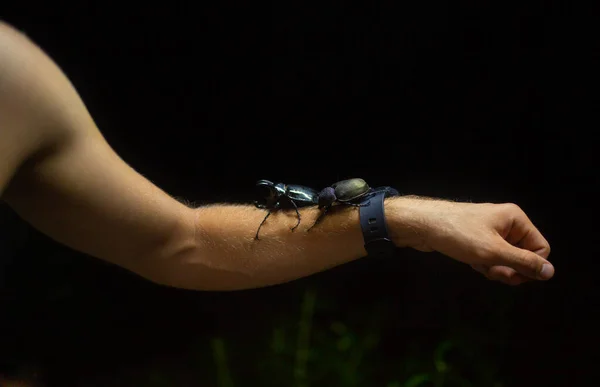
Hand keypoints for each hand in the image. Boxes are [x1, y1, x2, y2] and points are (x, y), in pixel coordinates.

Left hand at [395, 198, 552, 285]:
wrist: (422, 225)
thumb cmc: (458, 234)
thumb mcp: (493, 251)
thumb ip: (523, 262)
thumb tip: (550, 272)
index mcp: (516, 219)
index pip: (541, 249)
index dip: (529, 266)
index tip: (511, 275)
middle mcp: (506, 222)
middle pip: (523, 255)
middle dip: (510, 268)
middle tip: (492, 271)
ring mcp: (491, 230)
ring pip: (506, 258)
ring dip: (495, 267)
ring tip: (478, 264)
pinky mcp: (477, 238)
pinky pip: (491, 257)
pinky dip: (484, 263)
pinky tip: (470, 262)